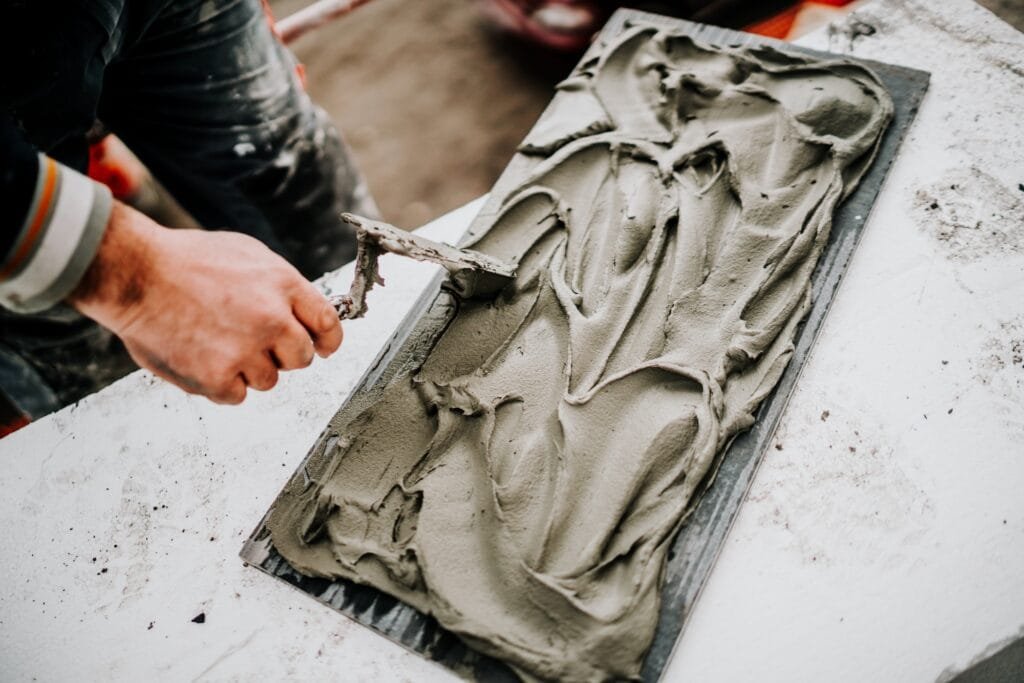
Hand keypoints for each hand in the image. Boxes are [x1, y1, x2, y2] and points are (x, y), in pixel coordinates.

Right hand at [68, 201, 342, 403]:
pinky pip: (236, 396)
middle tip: (252, 341)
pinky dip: (220, 384)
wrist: (135, 273)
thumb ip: (280, 286)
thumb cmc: (185, 260)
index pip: (328, 325)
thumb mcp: (247, 254)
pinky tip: (201, 357)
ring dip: (247, 369)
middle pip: (302, 359)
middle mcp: (272, 320)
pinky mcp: (218, 378)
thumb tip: (302, 312)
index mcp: (283, 285)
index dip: (327, 341)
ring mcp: (246, 351)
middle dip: (283, 355)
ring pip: (268, 380)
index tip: (322, 348)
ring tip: (215, 341)